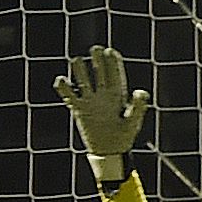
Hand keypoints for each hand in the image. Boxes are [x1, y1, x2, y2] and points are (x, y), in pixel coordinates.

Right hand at [53, 46, 150, 160]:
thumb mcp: (133, 122)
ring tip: (77, 61)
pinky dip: (64, 87)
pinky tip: (61, 80)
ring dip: (80, 70)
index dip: (113, 62)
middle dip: (97, 60)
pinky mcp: (78, 109)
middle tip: (95, 49)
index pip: (115, 74)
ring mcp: (90, 101)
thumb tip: (140, 91)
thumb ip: (138, 107)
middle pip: (98, 72)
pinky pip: (69, 95)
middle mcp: (103, 94)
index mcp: (118, 94)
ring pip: (83, 80)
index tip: (110, 51)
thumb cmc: (124, 136)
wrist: (108, 151)